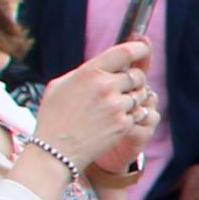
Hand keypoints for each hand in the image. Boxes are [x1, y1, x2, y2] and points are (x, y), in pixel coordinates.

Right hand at [33, 37, 152, 171]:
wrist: (55, 151)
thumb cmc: (54, 117)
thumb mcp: (60, 85)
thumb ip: (84, 72)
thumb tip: (103, 65)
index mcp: (90, 72)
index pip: (125, 52)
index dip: (140, 48)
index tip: (144, 48)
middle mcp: (106, 86)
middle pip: (137, 75)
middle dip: (134, 80)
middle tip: (123, 88)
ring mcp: (116, 106)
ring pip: (140, 95)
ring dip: (133, 99)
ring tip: (114, 107)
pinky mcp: (123, 125)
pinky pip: (139, 113)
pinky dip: (132, 115)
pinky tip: (115, 121)